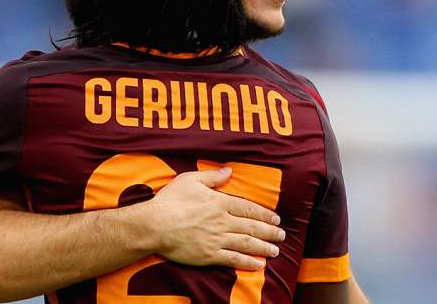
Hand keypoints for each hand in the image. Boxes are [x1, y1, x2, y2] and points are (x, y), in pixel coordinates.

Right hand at [143, 167, 284, 269]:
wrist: (154, 225)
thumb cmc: (170, 200)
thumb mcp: (190, 180)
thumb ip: (212, 177)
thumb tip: (229, 172)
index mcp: (219, 202)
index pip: (248, 208)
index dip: (264, 213)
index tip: (276, 218)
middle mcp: (222, 221)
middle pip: (251, 227)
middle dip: (269, 231)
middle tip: (282, 234)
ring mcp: (217, 239)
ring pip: (246, 243)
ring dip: (263, 247)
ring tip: (275, 250)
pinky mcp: (209, 255)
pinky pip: (233, 260)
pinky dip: (247, 263)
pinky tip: (258, 265)